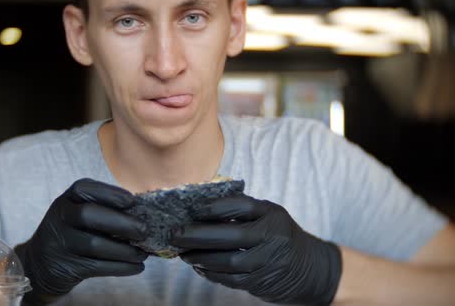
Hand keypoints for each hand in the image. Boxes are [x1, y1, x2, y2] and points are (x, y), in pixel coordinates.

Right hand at [15, 178, 147, 304]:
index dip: (110, 193)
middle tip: (144, 230)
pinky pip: (96, 267)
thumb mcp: (79, 213)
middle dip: (120, 222)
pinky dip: (120, 267)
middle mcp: (60, 217)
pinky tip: (136, 266)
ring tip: (143, 253)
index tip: (132, 201)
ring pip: (94, 244)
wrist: (40, 263)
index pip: (84, 188)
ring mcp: (60, 242)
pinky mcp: (65, 266)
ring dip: (124, 250)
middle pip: (88, 215)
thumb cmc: (74, 232)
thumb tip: (145, 214)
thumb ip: (105, 210)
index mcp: (67, 199)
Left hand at [170, 196, 341, 304]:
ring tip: (182, 253)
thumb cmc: (281, 235)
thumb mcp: (269, 215)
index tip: (191, 208)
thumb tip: (200, 206)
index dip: (213, 207)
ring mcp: (268, 261)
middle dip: (198, 235)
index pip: (239, 207)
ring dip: (201, 257)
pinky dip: (212, 273)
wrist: (312, 268)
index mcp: (271, 214)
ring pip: (228, 261)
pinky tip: (199, 267)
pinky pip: (231, 279)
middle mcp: (272, 237)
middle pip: (230, 236)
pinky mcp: (262, 282)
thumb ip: (241, 210)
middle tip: (175, 234)